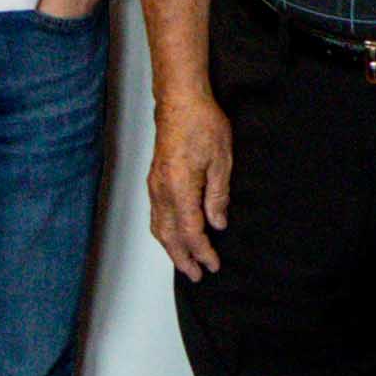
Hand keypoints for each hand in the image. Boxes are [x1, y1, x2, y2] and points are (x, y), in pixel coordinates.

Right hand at [149, 83, 234, 280]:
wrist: (180, 99)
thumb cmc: (202, 122)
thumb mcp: (221, 161)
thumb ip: (218, 196)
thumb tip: (218, 222)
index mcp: (180, 187)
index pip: (190, 231)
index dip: (202, 251)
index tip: (213, 265)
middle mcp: (162, 190)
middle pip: (169, 236)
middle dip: (183, 258)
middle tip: (196, 275)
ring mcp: (155, 184)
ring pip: (158, 227)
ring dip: (171, 248)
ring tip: (184, 262)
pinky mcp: (154, 179)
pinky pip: (156, 214)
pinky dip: (164, 232)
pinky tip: (173, 235)